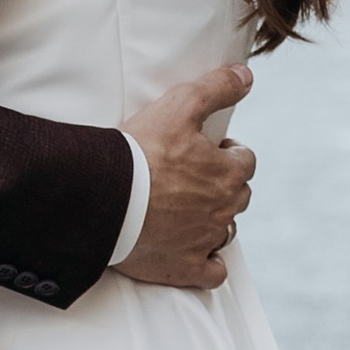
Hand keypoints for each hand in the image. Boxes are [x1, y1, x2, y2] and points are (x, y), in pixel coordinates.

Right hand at [114, 64, 255, 293]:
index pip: (245, 161)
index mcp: (226, 173)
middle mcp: (222, 209)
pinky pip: (212, 273)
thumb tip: (247, 76)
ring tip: (187, 210)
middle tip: (192, 177)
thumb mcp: (180, 105)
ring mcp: (205, 241)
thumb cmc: (140, 151)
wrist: (103, 196)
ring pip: (226, 231)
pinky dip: (208, 264)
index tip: (209, 151)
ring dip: (215, 220)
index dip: (229, 153)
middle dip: (223, 185)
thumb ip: (217, 88)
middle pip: (238, 196)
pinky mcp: (184, 268)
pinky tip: (194, 253)